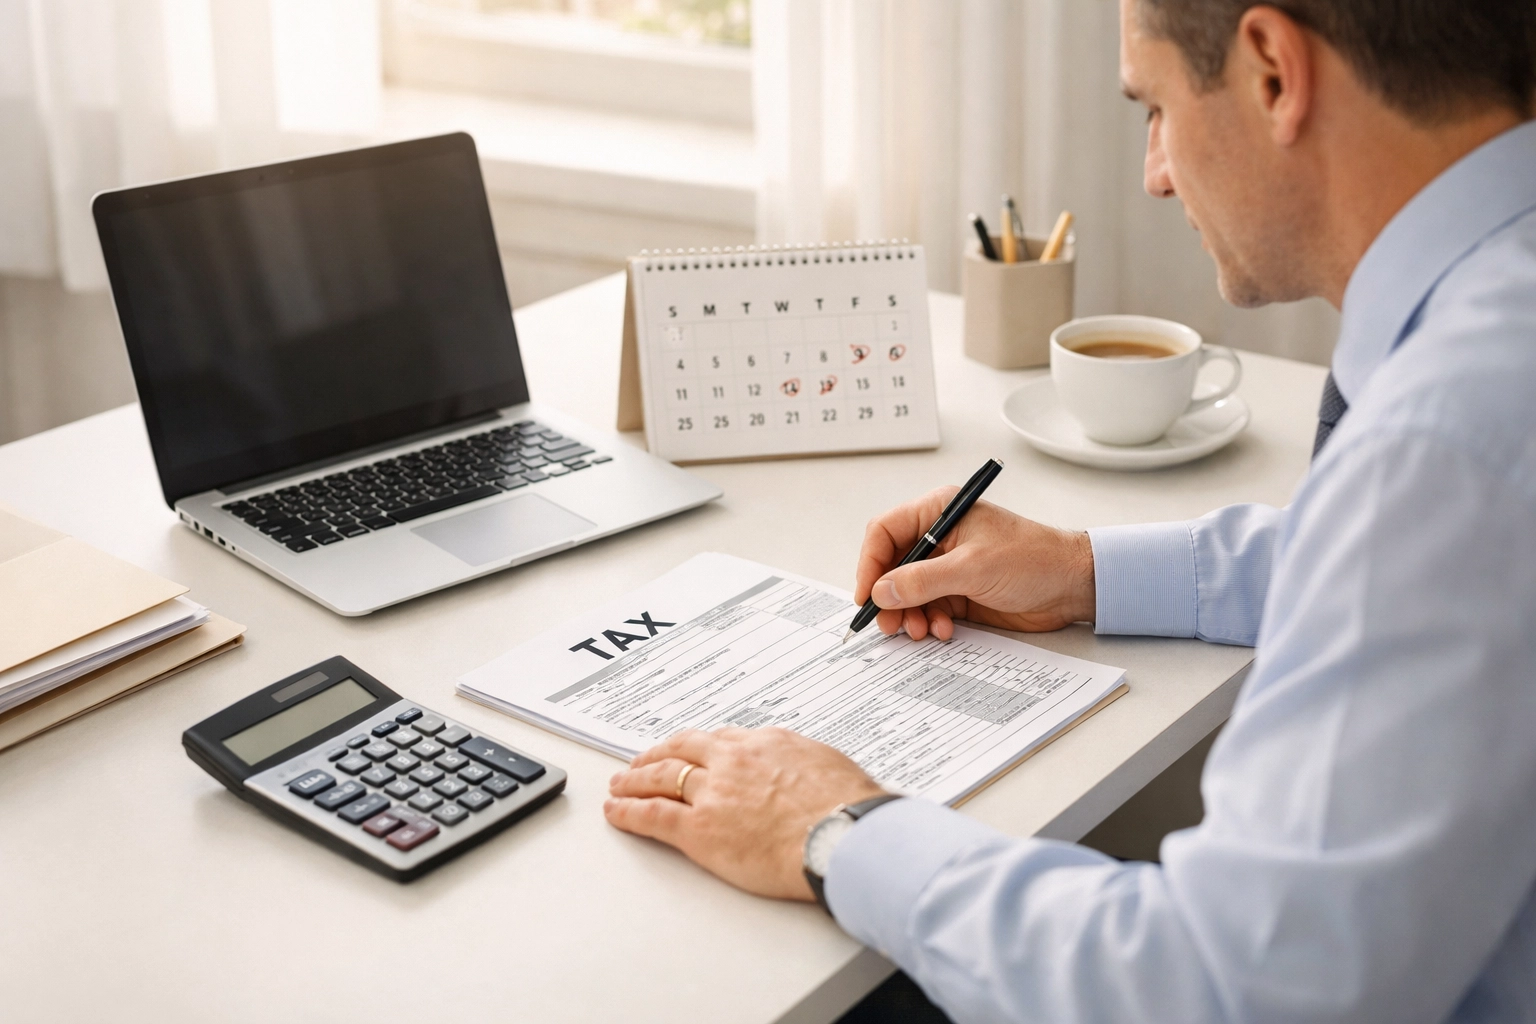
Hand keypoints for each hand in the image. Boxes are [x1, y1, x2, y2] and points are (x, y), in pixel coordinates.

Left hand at [604, 727, 885, 900]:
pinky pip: (653, 815)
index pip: (721, 740)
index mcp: (766, 743)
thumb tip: (814, 776)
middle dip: (657, 755)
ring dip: (634, 780)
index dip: (699, 746)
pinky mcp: (698, 828)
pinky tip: (616, 812)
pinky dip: (628, 812)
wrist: (842, 834)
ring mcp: (712, 792)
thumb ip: (809, 767)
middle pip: (682, 750)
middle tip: (641, 762)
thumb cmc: (850, 809)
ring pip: (660, 777)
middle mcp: (733, 760)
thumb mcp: (832, 768)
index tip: (691, 750)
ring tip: (620, 785)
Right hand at [856, 489, 1095, 640]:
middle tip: (890, 624)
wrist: (1072, 585)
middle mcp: (939, 538)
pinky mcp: (959, 592)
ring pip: (907, 593)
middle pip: (892, 566)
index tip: (868, 596)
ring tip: (922, 630)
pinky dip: (929, 622)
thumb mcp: (973, 568)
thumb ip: (924, 580)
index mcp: (940, 513)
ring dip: (910, 615)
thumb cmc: (1034, 559)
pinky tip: (943, 630)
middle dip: (890, 598)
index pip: (885, 532)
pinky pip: (928, 609)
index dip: (870, 564)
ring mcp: (948, 567)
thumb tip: (883, 591)